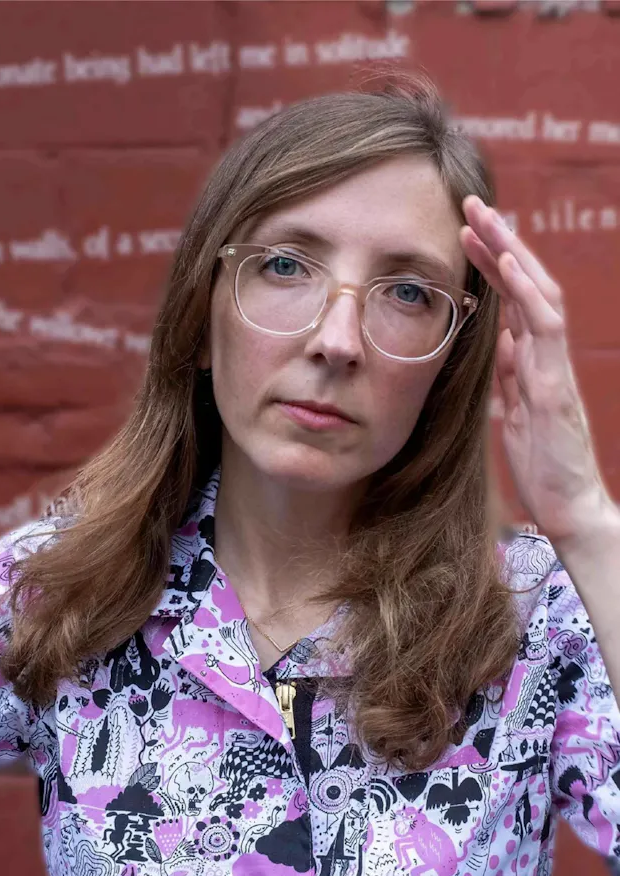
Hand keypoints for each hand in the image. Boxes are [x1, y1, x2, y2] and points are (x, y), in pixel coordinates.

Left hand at [459, 195, 617, 551]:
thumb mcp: (513, 417)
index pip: (513, 303)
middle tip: (472, 205)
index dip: (492, 266)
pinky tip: (509, 260)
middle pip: (525, 287)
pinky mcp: (555, 386)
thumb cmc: (543, 468)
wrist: (570, 510)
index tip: (466, 235)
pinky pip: (545, 327)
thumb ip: (507, 379)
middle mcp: (546, 358)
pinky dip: (527, 289)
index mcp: (533, 364)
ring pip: (538, 294)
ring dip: (511, 252)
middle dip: (500, 243)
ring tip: (485, 218)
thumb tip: (496, 343)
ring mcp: (553, 368)